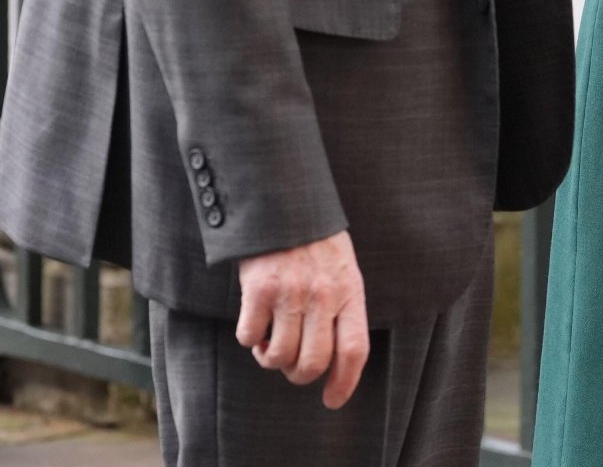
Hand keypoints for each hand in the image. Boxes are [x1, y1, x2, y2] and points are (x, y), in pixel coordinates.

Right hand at [236, 230, 368, 408]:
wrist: (283, 201)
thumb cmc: (315, 241)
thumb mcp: (342, 269)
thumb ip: (341, 308)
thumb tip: (332, 363)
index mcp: (349, 290)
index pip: (354, 351)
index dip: (344, 383)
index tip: (331, 400)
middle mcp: (323, 294)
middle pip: (312, 363)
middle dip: (297, 374)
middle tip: (289, 360)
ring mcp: (291, 292)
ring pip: (278, 357)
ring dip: (269, 357)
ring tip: (268, 337)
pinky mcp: (260, 288)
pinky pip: (248, 337)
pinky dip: (248, 337)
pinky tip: (253, 320)